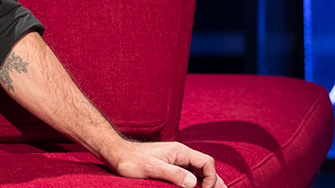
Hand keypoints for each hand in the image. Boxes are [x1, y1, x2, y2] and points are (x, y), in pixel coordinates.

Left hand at [106, 140, 224, 187]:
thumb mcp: (151, 168)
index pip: (207, 163)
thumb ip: (172, 173)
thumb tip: (192, 183)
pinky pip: (190, 175)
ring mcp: (176, 160)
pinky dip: (198, 183)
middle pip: (206, 168)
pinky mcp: (170, 166)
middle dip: (217, 182)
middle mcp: (181, 154)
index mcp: (180, 151)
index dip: (211, 178)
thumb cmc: (131, 161)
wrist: (117, 154)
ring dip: (209, 183)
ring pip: (200, 172)